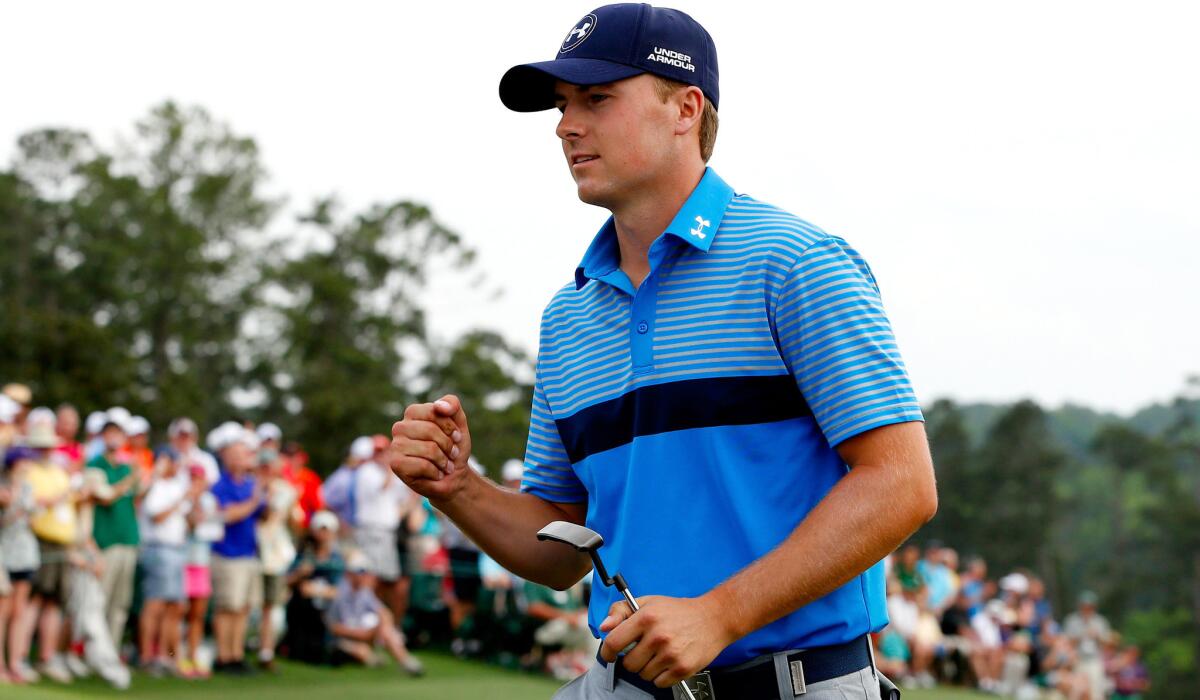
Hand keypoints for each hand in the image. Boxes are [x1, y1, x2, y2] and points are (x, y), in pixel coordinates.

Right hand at [390, 394, 474, 502]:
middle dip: (448, 445)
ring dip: (444, 460)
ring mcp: (395, 445)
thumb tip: (439, 406)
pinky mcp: (395, 464)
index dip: (450, 426)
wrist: (454, 476)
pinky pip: (423, 465)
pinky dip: (436, 472)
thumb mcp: (459, 423)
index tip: (456, 436)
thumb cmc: (454, 447)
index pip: (433, 411)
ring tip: (445, 465)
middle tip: (452, 453)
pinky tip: (436, 474)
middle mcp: (400, 427)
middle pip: (430, 430)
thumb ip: (452, 404)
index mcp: (413, 413)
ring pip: (429, 449)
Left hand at [598, 595, 734, 687]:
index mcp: (646, 618)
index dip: (607, 652)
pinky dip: (661, 676)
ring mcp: (671, 654)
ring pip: (643, 675)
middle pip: (628, 664)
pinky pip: (659, 683)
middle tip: (644, 650)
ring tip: (660, 654)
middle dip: (633, 659)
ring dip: (648, 668)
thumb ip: (621, 611)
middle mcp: (657, 636)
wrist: (713, 618)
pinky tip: (669, 661)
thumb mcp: (648, 602)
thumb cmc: (679, 611)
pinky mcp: (682, 668)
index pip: (613, 642)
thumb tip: (605, 627)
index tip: (610, 655)